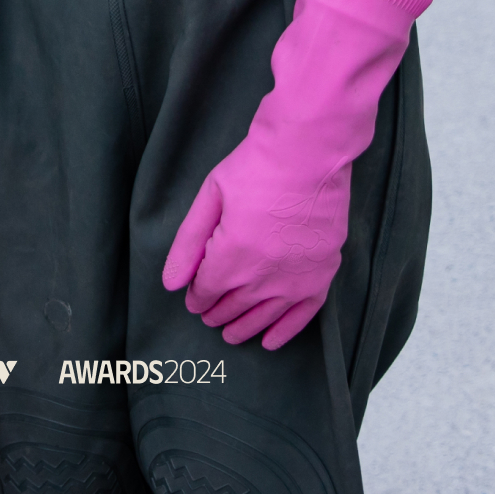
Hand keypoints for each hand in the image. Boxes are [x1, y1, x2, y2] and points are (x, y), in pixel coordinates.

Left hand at [162, 129, 353, 350]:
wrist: (309, 152)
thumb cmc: (256, 166)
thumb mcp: (211, 196)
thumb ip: (188, 243)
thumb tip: (172, 284)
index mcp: (234, 256)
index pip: (208, 290)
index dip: (198, 296)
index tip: (194, 299)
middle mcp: (265, 276)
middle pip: (234, 306)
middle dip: (217, 312)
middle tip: (209, 316)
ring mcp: (297, 278)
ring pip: (264, 316)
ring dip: (244, 326)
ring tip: (231, 333)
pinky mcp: (323, 274)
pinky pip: (303, 315)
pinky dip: (285, 331)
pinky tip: (270, 341)